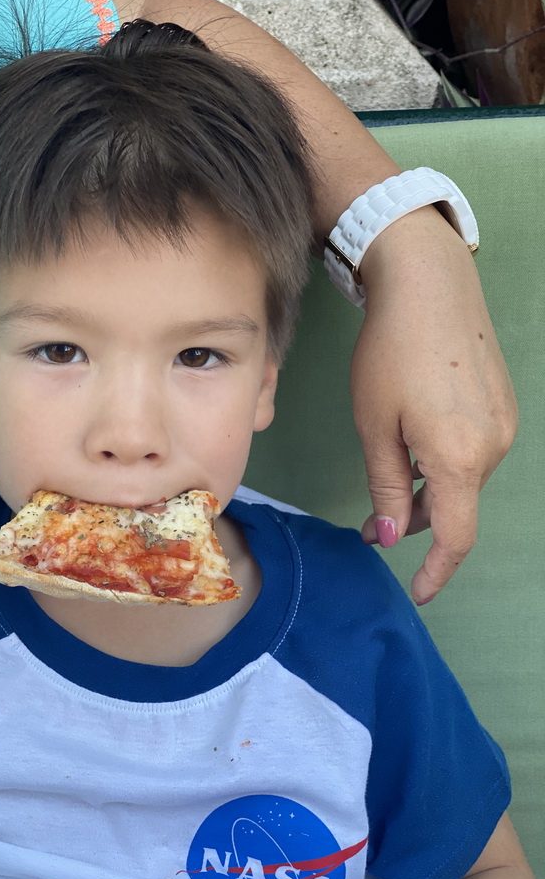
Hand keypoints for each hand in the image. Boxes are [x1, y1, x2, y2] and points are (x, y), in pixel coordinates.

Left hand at [350, 206, 517, 604]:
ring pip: (464, 480)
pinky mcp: (505, 405)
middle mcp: (495, 448)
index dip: (437, 571)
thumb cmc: (390, 355)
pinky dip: (445, 462)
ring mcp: (506, 425)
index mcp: (461, 459)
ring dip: (430, 488)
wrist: (429, 286)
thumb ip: (387, 488)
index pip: (455, 537)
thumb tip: (391, 537)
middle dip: (416, 520)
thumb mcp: (375, 427)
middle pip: (457, 507)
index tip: (419, 591)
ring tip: (393, 465)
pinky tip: (418, 436)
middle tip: (372, 518)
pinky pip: (474, 452)